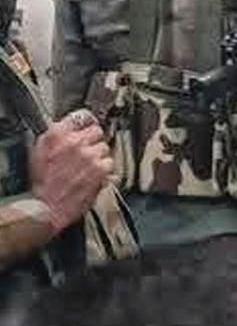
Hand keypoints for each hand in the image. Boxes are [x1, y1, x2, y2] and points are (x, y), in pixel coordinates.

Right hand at [29, 110, 112, 234]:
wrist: (43, 210)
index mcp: (56, 135)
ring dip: (97, 158)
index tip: (90, 125)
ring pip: (104, 148)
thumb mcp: (39, 153)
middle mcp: (73, 142)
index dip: (88, 121)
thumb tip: (71, 128)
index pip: (81, 115)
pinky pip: (109, 162)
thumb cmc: (40, 186)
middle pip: (97, 131)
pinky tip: (90, 178)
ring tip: (84, 171)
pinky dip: (103, 171)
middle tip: (84, 156)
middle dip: (92, 143)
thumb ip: (57, 137)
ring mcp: (88, 154)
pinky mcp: (99, 168)